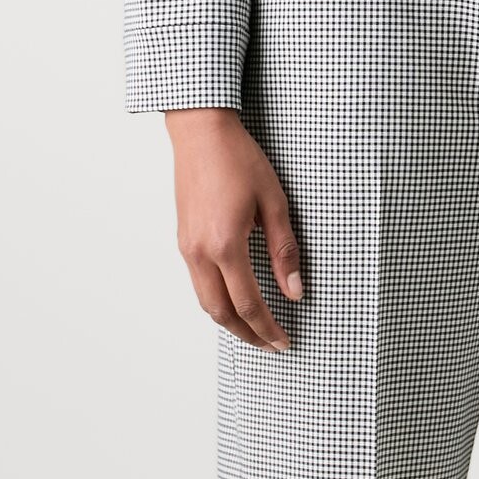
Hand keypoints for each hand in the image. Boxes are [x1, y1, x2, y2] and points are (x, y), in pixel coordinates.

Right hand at [166, 107, 302, 350]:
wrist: (201, 133)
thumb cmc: (239, 159)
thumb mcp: (273, 201)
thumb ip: (284, 249)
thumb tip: (295, 291)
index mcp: (225, 245)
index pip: (249, 304)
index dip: (269, 328)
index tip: (286, 341)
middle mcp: (200, 253)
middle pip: (221, 313)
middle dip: (247, 335)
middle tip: (271, 345)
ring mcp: (186, 247)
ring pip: (205, 301)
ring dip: (230, 321)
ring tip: (255, 329)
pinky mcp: (183, 239)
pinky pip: (198, 283)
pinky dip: (216, 300)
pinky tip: (234, 298)